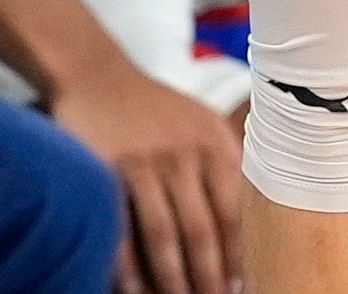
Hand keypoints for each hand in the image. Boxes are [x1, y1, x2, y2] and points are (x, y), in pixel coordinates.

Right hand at [54, 65, 241, 293]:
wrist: (97, 75)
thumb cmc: (155, 108)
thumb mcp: (202, 123)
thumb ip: (227, 163)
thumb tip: (250, 222)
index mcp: (213, 145)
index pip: (233, 213)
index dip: (236, 257)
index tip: (239, 287)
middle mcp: (183, 153)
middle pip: (201, 231)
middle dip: (208, 278)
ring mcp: (144, 161)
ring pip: (164, 235)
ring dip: (173, 279)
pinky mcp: (106, 169)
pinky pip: (120, 229)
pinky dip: (128, 267)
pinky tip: (136, 291)